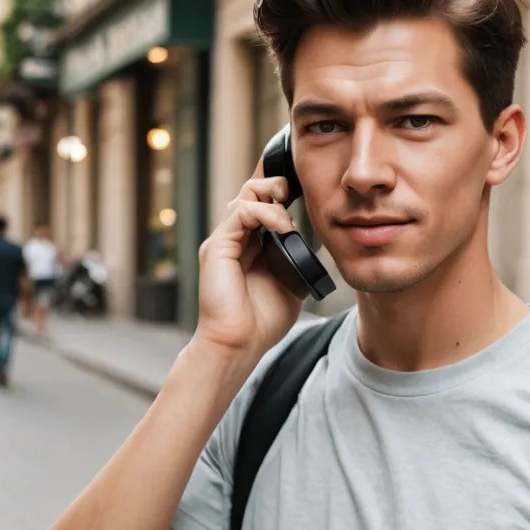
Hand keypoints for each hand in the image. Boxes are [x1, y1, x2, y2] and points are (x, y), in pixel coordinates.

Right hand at [194, 164, 303, 358]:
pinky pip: (241, 213)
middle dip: (275, 186)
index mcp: (250, 246)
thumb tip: (312, 244)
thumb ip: (296, 261)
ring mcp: (225, 241)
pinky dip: (264, 212)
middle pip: (251, 192)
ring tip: (288, 220)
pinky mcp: (218, 246)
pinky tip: (281, 227)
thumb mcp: (290, 284)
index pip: (262, 206)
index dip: (280, 194)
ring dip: (272, 197)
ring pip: (245, 196)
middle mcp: (235, 239)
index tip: (304, 196)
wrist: (239, 343)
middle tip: (294, 195)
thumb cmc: (261, 322)